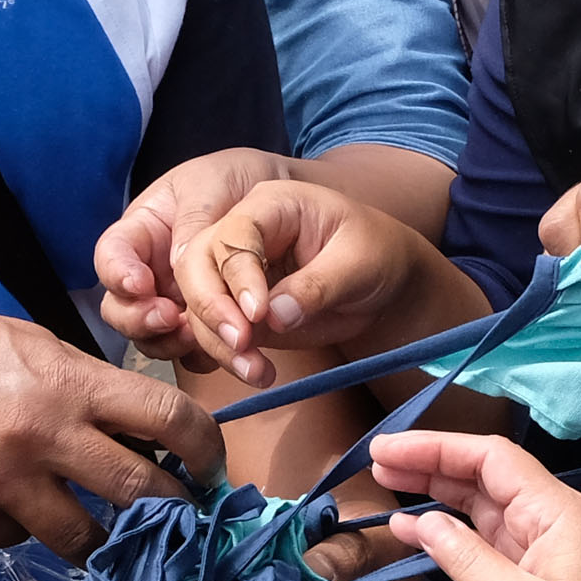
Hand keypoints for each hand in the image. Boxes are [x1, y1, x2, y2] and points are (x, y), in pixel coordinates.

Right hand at [0, 302, 222, 556]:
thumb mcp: (30, 346)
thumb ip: (87, 388)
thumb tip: (144, 431)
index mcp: (66, 384)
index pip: (166, 417)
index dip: (206, 449)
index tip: (213, 470)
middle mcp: (40, 438)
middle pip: (138, 493)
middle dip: (172, 512)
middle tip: (181, 520)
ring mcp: (0, 485)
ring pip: (82, 539)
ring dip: (103, 541)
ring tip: (108, 535)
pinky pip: (15, 538)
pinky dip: (22, 528)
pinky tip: (7, 503)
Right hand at [96, 145, 298, 349]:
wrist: (286, 201)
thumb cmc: (239, 179)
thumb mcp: (213, 183)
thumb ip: (194, 219)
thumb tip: (177, 262)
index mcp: (143, 231)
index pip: (111, 255)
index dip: (117, 273)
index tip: (140, 284)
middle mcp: (150, 273)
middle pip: (120, 308)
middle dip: (140, 319)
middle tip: (173, 319)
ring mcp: (174, 303)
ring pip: (153, 338)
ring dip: (173, 345)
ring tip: (205, 336)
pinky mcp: (204, 327)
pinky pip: (194, 353)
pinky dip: (207, 357)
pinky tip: (234, 351)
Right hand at [168, 180, 449, 386]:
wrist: (384, 283)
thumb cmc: (377, 254)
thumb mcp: (360, 263)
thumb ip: (317, 286)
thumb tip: (274, 317)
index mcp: (271, 206)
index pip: (234, 234)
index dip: (238, 273)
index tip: (257, 313)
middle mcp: (241, 235)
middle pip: (196, 263)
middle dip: (210, 306)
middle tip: (241, 343)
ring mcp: (234, 274)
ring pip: (198, 303)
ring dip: (217, 341)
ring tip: (257, 371)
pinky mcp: (238, 310)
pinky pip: (214, 332)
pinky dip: (227, 356)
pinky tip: (258, 374)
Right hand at [371, 430, 580, 580]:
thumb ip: (464, 556)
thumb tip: (421, 521)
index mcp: (556, 512)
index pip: (492, 458)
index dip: (436, 447)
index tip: (387, 446)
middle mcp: (549, 519)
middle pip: (484, 475)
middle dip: (431, 465)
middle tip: (376, 460)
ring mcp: (539, 546)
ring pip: (481, 506)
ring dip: (436, 495)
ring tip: (385, 483)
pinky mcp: (529, 575)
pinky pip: (484, 540)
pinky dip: (449, 533)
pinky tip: (411, 530)